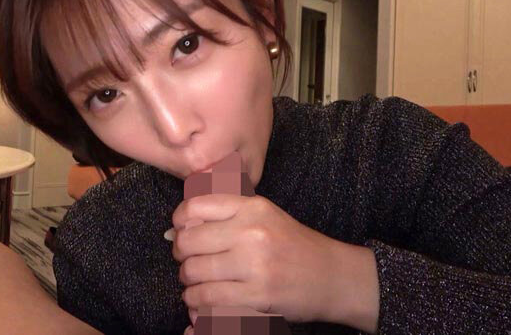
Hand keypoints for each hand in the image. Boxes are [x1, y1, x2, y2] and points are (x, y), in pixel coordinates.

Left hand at [170, 194, 348, 324]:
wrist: (332, 276)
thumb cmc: (294, 246)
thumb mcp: (264, 216)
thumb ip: (226, 217)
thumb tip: (177, 228)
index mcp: (252, 207)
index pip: (195, 207)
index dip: (179, 222)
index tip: (180, 232)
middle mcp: (252, 232)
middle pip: (188, 242)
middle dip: (180, 255)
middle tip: (187, 262)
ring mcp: (255, 264)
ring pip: (194, 273)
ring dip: (188, 283)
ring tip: (195, 284)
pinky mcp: (257, 296)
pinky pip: (208, 299)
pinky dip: (197, 303)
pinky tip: (201, 301)